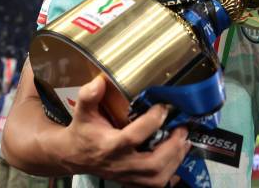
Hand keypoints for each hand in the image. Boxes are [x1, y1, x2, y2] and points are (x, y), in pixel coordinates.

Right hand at [58, 76, 189, 185]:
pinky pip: (157, 184)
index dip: (151, 122)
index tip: (162, 106)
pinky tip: (177, 154)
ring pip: (158, 177)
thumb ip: (89, 95)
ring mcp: (128, 176)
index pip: (133, 137)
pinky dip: (172, 171)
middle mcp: (120, 164)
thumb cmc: (83, 131)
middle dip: (172, 147)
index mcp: (108, 146)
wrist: (74, 156)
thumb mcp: (82, 111)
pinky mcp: (133, 181)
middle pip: (152, 164)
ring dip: (175, 159)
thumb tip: (100, 81)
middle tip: (182, 128)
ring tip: (184, 140)